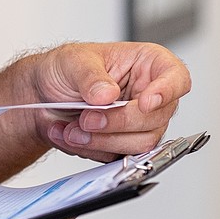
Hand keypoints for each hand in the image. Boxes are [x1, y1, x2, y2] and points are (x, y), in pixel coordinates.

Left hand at [25, 42, 190, 161]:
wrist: (42, 95)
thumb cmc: (65, 69)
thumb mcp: (73, 61)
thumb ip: (90, 77)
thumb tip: (106, 95)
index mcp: (147, 64)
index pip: (176, 78)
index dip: (167, 91)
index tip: (146, 102)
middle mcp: (149, 94)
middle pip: (156, 118)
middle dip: (117, 122)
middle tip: (87, 118)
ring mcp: (140, 123)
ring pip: (140, 144)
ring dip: (102, 140)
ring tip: (72, 129)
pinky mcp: (125, 145)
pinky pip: (120, 157)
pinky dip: (92, 150)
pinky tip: (71, 136)